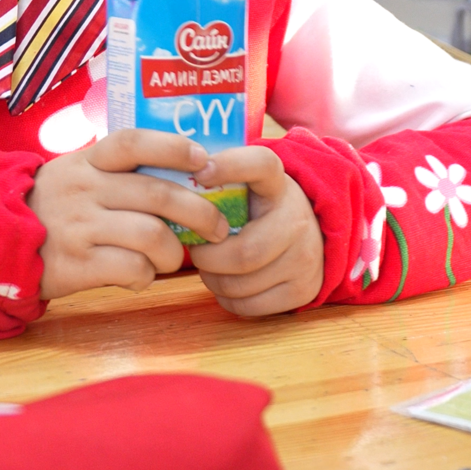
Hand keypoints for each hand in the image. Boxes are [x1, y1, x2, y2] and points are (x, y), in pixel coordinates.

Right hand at [29, 129, 230, 299]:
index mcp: (88, 160)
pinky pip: (131, 269)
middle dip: (201, 213)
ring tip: (173, 258)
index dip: (174, 147)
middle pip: (159, 195)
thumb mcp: (77, 174)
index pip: (134, 142)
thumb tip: (185, 178)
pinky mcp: (76, 264)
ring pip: (152, 235)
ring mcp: (80, 226)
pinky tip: (141, 275)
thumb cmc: (52, 206)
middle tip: (219, 228)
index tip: (204, 159)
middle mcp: (85, 188)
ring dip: (174, 252)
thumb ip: (118, 173)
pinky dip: (146, 276)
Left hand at [189, 147, 323, 317]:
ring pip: (242, 283)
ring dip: (213, 280)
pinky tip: (226, 283)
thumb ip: (214, 179)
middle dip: (208, 258)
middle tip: (196, 252)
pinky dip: (228, 299)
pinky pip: (250, 306)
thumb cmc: (258, 208)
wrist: (309, 233)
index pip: (259, 164)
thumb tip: (161, 175)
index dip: (230, 166)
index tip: (200, 173)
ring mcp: (304, 256)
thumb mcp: (246, 185)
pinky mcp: (303, 289)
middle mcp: (295, 218)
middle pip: (244, 252)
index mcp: (276, 181)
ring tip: (209, 267)